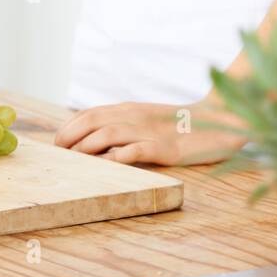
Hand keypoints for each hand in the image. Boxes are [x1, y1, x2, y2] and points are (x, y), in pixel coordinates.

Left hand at [52, 95, 249, 165]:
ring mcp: (149, 131)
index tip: (56, 144)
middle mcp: (135, 116)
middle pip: (91, 121)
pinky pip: (134, 151)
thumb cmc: (180, 126)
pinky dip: (115, 159)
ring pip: (107, 134)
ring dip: (86, 147)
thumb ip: (124, 124)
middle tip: (58, 155)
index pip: (88, 113)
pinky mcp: (164, 148)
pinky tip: (105, 167)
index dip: (68, 128)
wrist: (220, 122)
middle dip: (69, 137)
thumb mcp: (147, 120)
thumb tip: (92, 138)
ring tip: (74, 161)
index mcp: (129, 109)